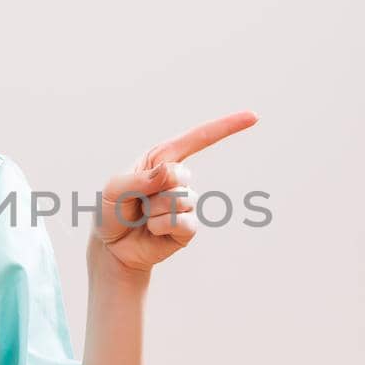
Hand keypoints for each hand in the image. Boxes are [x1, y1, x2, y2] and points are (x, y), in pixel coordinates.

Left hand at [92, 110, 258, 276]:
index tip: (253, 117)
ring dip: (155, 211)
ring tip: (144, 217)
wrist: (112, 248)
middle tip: (138, 202)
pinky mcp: (188, 227)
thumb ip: (139, 179)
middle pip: (180, 176)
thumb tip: (171, 172)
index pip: (197, 138)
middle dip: (153, 191)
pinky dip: (162, 226)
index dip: (225, 127)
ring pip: (181, 201)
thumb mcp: (114, 190)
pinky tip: (153, 230)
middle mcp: (177, 178)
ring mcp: (185, 203)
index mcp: (161, 159)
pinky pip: (185, 222)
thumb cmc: (111, 212)